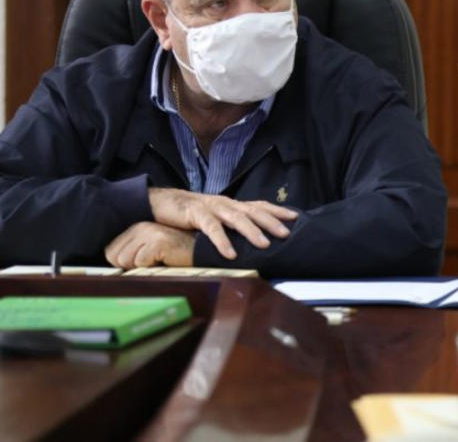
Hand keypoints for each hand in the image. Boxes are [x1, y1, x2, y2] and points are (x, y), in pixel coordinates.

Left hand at [105, 222, 195, 268]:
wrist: (203, 252)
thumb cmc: (175, 257)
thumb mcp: (149, 253)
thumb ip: (131, 256)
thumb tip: (115, 271)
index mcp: (135, 228)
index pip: (110, 253)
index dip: (126, 264)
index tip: (146, 261)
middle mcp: (140, 226)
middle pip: (115, 257)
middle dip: (132, 266)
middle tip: (154, 262)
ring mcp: (149, 232)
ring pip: (126, 261)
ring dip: (143, 267)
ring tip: (161, 260)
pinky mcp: (158, 241)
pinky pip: (141, 263)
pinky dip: (153, 267)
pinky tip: (167, 260)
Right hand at [148, 188, 297, 258]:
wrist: (162, 202)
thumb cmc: (192, 214)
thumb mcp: (216, 218)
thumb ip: (231, 225)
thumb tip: (253, 240)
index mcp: (232, 205)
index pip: (259, 205)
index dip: (277, 210)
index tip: (295, 217)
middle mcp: (226, 204)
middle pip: (253, 211)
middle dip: (271, 222)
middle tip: (286, 233)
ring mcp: (212, 207)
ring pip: (236, 218)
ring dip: (251, 231)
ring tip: (264, 244)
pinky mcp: (196, 214)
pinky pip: (212, 228)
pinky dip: (222, 241)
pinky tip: (230, 254)